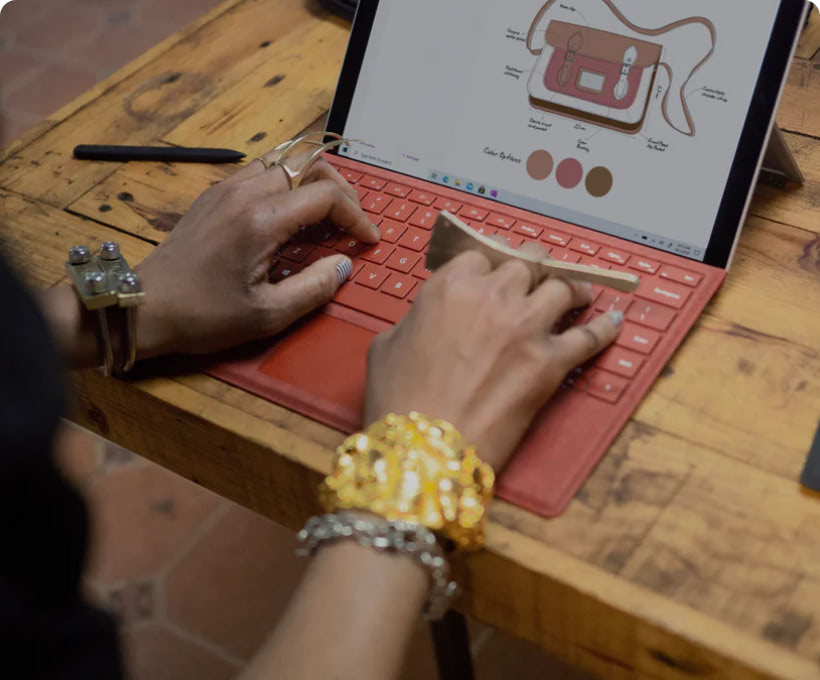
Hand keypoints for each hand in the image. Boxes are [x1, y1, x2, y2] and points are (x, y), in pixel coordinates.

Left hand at [134, 151, 379, 357]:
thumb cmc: (204, 316)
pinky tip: (290, 216)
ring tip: (325, 217)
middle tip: (351, 224)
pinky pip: (262, 171)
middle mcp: (244, 193)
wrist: (144, 306)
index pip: (326, 195)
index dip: (356, 215)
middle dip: (340, 191)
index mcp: (261, 221)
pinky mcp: (214, 194)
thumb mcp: (268, 314)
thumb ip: (315, 288)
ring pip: (285, 161)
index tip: (367, 240)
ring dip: (313, 182)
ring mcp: (226, 188)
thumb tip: (343, 265)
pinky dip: (287, 184)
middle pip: (309, 164)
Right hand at [364, 246, 622, 470]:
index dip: (489, 263)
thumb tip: (430, 320)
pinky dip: (604, 327)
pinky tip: (613, 320)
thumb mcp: (386, 346)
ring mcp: (525, 328)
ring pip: (563, 287)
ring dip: (570, 287)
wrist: (424, 451)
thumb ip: (416, 319)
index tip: (495, 272)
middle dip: (533, 266)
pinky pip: (589, 337)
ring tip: (576, 291)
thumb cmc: (397, 401)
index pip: (481, 255)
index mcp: (449, 287)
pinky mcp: (550, 363)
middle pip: (527, 262)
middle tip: (537, 275)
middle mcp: (491, 297)